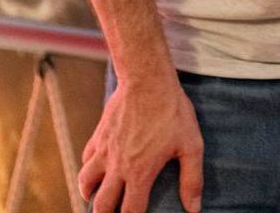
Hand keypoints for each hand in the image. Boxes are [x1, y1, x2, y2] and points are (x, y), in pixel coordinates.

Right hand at [77, 73, 203, 212]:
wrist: (147, 79)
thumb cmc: (172, 111)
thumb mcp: (191, 145)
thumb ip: (191, 179)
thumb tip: (194, 208)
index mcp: (139, 173)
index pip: (129, 211)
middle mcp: (117, 166)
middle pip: (101, 204)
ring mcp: (104, 150)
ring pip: (85, 182)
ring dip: (90, 195)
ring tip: (98, 199)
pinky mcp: (99, 135)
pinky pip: (86, 159)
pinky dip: (87, 170)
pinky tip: (94, 170)